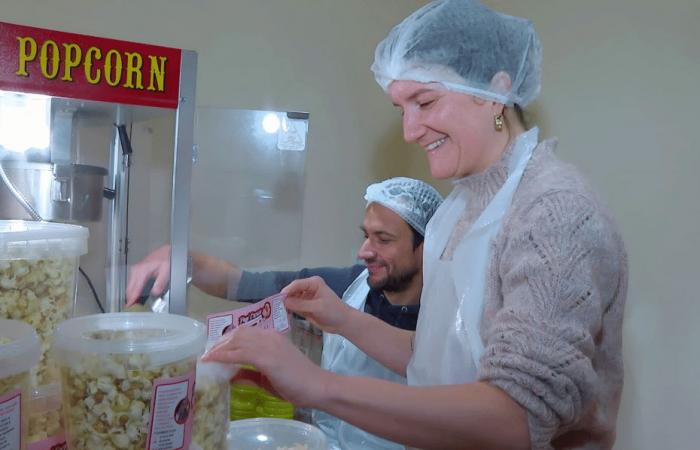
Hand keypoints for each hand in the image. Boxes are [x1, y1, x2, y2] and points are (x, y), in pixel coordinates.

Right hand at [125, 245, 171, 305]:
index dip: (132, 299)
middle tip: (132, 308)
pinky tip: (137, 295)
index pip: (134, 289)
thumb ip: (160, 283)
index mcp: (142, 271)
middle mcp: (136, 270)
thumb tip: (155, 293)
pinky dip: (133, 290)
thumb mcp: (167, 271)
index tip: (129, 306)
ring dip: (132, 295)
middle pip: (129, 289)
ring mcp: (136, 270)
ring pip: (130, 286)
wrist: (168, 252)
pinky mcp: (137, 271)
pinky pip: (132, 283)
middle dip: (130, 299)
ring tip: (134, 303)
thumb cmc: (167, 259)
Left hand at [202, 326, 330, 406]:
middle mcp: (269, 336)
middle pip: (237, 333)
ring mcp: (268, 344)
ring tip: (207, 357)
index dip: (227, 339)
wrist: (317, 387)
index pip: (244, 332)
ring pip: (236, 340)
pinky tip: (212, 360)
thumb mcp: (268, 378)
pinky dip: (222, 356)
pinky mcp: (266, 357)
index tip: (214, 349)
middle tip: (207, 353)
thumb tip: (231, 375)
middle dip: (219, 342)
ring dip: (218, 348)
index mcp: (272, 337)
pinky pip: (238, 353)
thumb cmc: (297, 383)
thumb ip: (250, 374)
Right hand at [281, 276, 354, 334]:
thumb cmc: (333, 311)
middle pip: (292, 291)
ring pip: (291, 300)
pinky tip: (282, 315)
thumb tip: (284, 302)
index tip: (278, 299)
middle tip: (274, 307)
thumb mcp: (317, 307)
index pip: (296, 284)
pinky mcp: (304, 307)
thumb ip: (301, 304)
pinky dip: (289, 311)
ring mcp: (305, 298)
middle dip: (284, 298)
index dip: (287, 291)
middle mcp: (308, 288)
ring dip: (285, 305)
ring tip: (276, 312)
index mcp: (313, 283)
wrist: (342, 323)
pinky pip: (293, 307)